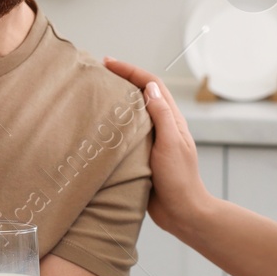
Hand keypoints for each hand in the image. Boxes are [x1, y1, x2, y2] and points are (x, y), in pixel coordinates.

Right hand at [102, 57, 212, 236]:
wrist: (183, 214)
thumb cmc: (180, 180)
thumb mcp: (171, 144)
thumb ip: (162, 115)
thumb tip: (149, 87)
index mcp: (171, 120)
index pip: (151, 85)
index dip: (130, 70)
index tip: (107, 62)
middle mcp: (162, 127)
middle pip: (141, 94)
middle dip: (121, 80)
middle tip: (96, 74)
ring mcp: (152, 142)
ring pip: (132, 114)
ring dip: (116, 101)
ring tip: (93, 95)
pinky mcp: (142, 158)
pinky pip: (126, 136)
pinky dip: (113, 126)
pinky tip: (98, 129)